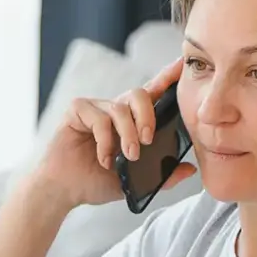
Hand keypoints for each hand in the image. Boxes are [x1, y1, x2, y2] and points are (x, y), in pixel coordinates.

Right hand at [32, 56, 196, 208]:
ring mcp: (95, 107)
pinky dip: (105, 141)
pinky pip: (99, 118)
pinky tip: (103, 159)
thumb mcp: (137, 181)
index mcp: (130, 120)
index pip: (152, 94)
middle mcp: (114, 109)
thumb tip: (190, 169)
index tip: (182, 65)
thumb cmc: (97, 182)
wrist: (67, 191)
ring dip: (127, 135)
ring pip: (120, 108)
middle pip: (139, 94)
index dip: (167, 77)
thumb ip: (163, 175)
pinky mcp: (77, 110)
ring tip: (129, 157)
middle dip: (148, 116)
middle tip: (148, 140)